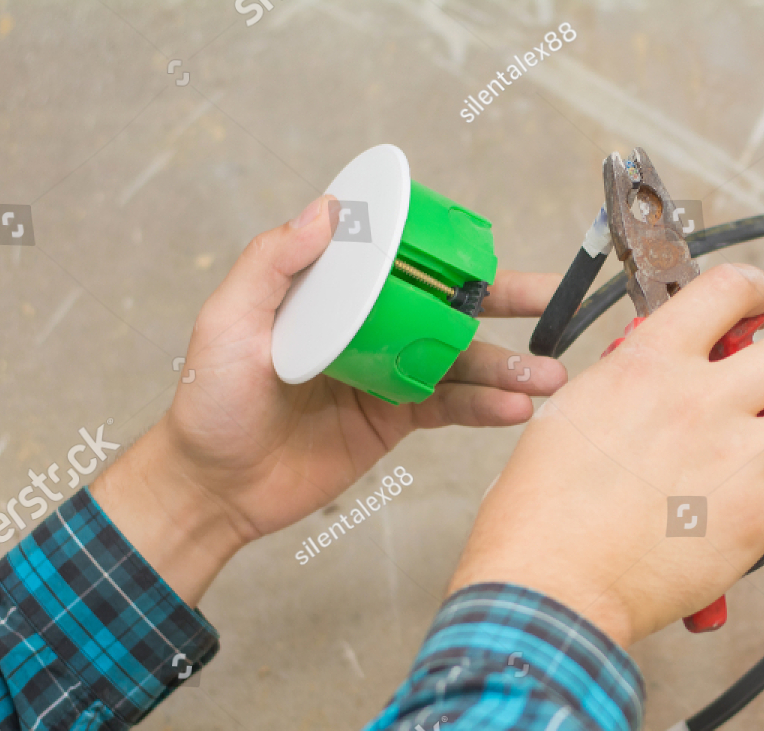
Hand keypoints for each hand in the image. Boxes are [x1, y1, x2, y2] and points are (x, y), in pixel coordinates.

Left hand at [94, 194, 565, 604]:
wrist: (214, 487)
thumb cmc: (210, 402)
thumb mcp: (228, 323)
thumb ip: (273, 265)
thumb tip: (327, 209)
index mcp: (332, 291)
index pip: (398, 257)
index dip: (446, 249)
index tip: (487, 247)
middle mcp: (367, 324)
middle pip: (446, 304)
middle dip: (504, 301)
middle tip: (553, 299)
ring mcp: (387, 372)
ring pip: (459, 360)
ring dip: (507, 367)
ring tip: (550, 376)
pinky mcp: (395, 420)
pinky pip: (450, 408)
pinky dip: (485, 409)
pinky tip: (516, 410)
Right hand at [448, 263, 763, 647]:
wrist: (551, 582)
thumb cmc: (543, 512)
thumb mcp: (573, 412)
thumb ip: (629, 383)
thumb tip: (661, 376)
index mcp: (649, 364)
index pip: (728, 289)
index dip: (759, 293)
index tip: (761, 311)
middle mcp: (701, 400)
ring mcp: (735, 459)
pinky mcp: (756, 519)